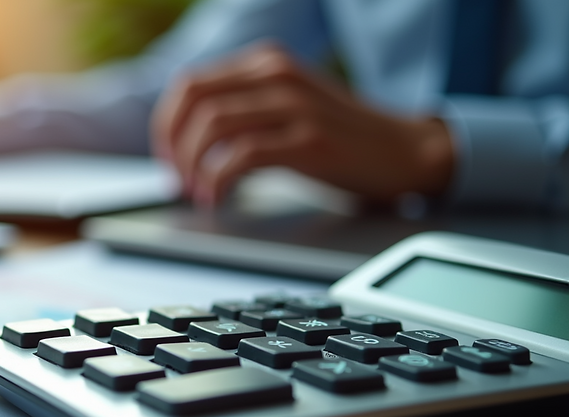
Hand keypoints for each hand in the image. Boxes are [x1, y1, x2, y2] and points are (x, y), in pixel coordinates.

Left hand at [151, 44, 453, 206]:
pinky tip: (219, 199)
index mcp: (266, 64)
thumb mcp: (284, 109)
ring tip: (198, 193)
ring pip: (212, 125)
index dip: (167, 125)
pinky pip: (241, 155)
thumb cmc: (339, 138)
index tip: (168, 160)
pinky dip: (218, 180)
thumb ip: (241, 112)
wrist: (404, 152)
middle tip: (177, 180)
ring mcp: (294, 104)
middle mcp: (277, 75)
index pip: (190, 84)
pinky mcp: (309, 139)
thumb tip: (184, 143)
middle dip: (173, 146)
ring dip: (193, 166)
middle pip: (192, 100)